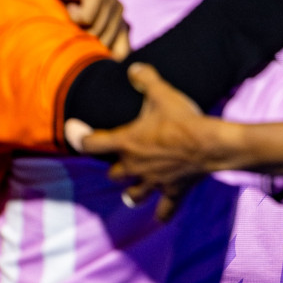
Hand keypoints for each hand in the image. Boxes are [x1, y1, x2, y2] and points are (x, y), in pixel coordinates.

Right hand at [27, 0, 128, 57]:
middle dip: (82, 42)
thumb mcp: (78, 26)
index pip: (121, 53)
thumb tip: (97, 74)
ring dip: (75, 27)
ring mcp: (111, 0)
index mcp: (118, 21)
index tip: (83, 55)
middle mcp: (119, 10)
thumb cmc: (63, 0)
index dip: (103, 59)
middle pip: (104, 44)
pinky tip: (70, 5)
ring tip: (69, 13)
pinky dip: (72, 16)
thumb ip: (90, 42)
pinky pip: (86, 19)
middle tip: (70, 26)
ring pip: (95, 32)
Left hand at [80, 63, 218, 219]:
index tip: (72, 128)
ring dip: (132, 193)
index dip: (78, 136)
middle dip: (115, 168)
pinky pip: (164, 210)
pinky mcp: (172, 191)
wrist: (210, 144)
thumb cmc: (183, 119)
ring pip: (133, 196)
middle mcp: (135, 166)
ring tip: (133, 192)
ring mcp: (153, 182)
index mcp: (127, 142)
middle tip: (121, 160)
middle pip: (113, 173)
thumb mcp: (163, 93)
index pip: (91, 143)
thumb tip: (133, 67)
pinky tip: (161, 215)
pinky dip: (162, 213)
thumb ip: (145, 79)